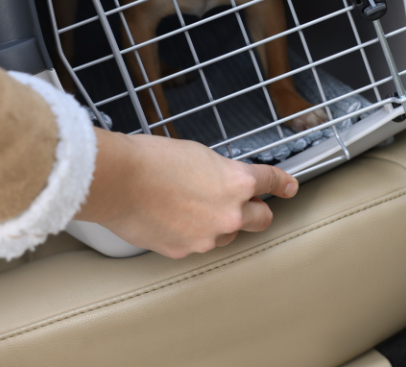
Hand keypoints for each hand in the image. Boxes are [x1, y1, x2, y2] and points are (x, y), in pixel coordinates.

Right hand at [76, 129, 298, 258]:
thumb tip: (222, 181)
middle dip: (258, 210)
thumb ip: (219, 172)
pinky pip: (198, 243)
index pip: (270, 181)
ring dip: (220, 223)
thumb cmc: (150, 159)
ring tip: (193, 206)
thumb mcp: (197, 154)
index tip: (289, 186)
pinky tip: (173, 217)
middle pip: (262, 218)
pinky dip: (192, 233)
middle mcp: (229, 212)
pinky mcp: (184, 251)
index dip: (282, 183)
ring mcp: (208, 236)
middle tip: (249, 204)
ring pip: (228, 234)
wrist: (117, 180)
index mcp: (236, 181)